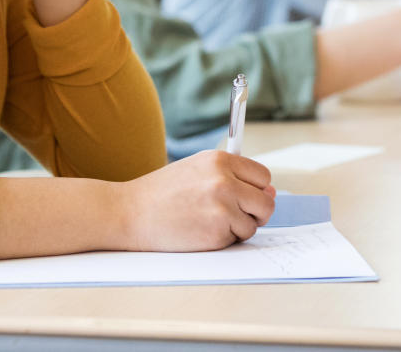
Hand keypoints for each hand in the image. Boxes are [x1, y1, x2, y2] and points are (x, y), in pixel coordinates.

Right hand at [118, 150, 276, 251]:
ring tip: (208, 221)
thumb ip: (233, 176)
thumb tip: (271, 192)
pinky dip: (223, 240)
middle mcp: (224, 180)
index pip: (263, 176)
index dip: (256, 189)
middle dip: (255, 213)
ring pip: (254, 223)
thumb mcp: (197, 170)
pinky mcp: (217, 232)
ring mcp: (222, 207)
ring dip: (238, 228)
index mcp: (220, 160)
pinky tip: (200, 231)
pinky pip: (236, 239)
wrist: (129, 212)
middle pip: (266, 202)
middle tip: (232, 215)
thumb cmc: (162, 192)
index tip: (245, 197)